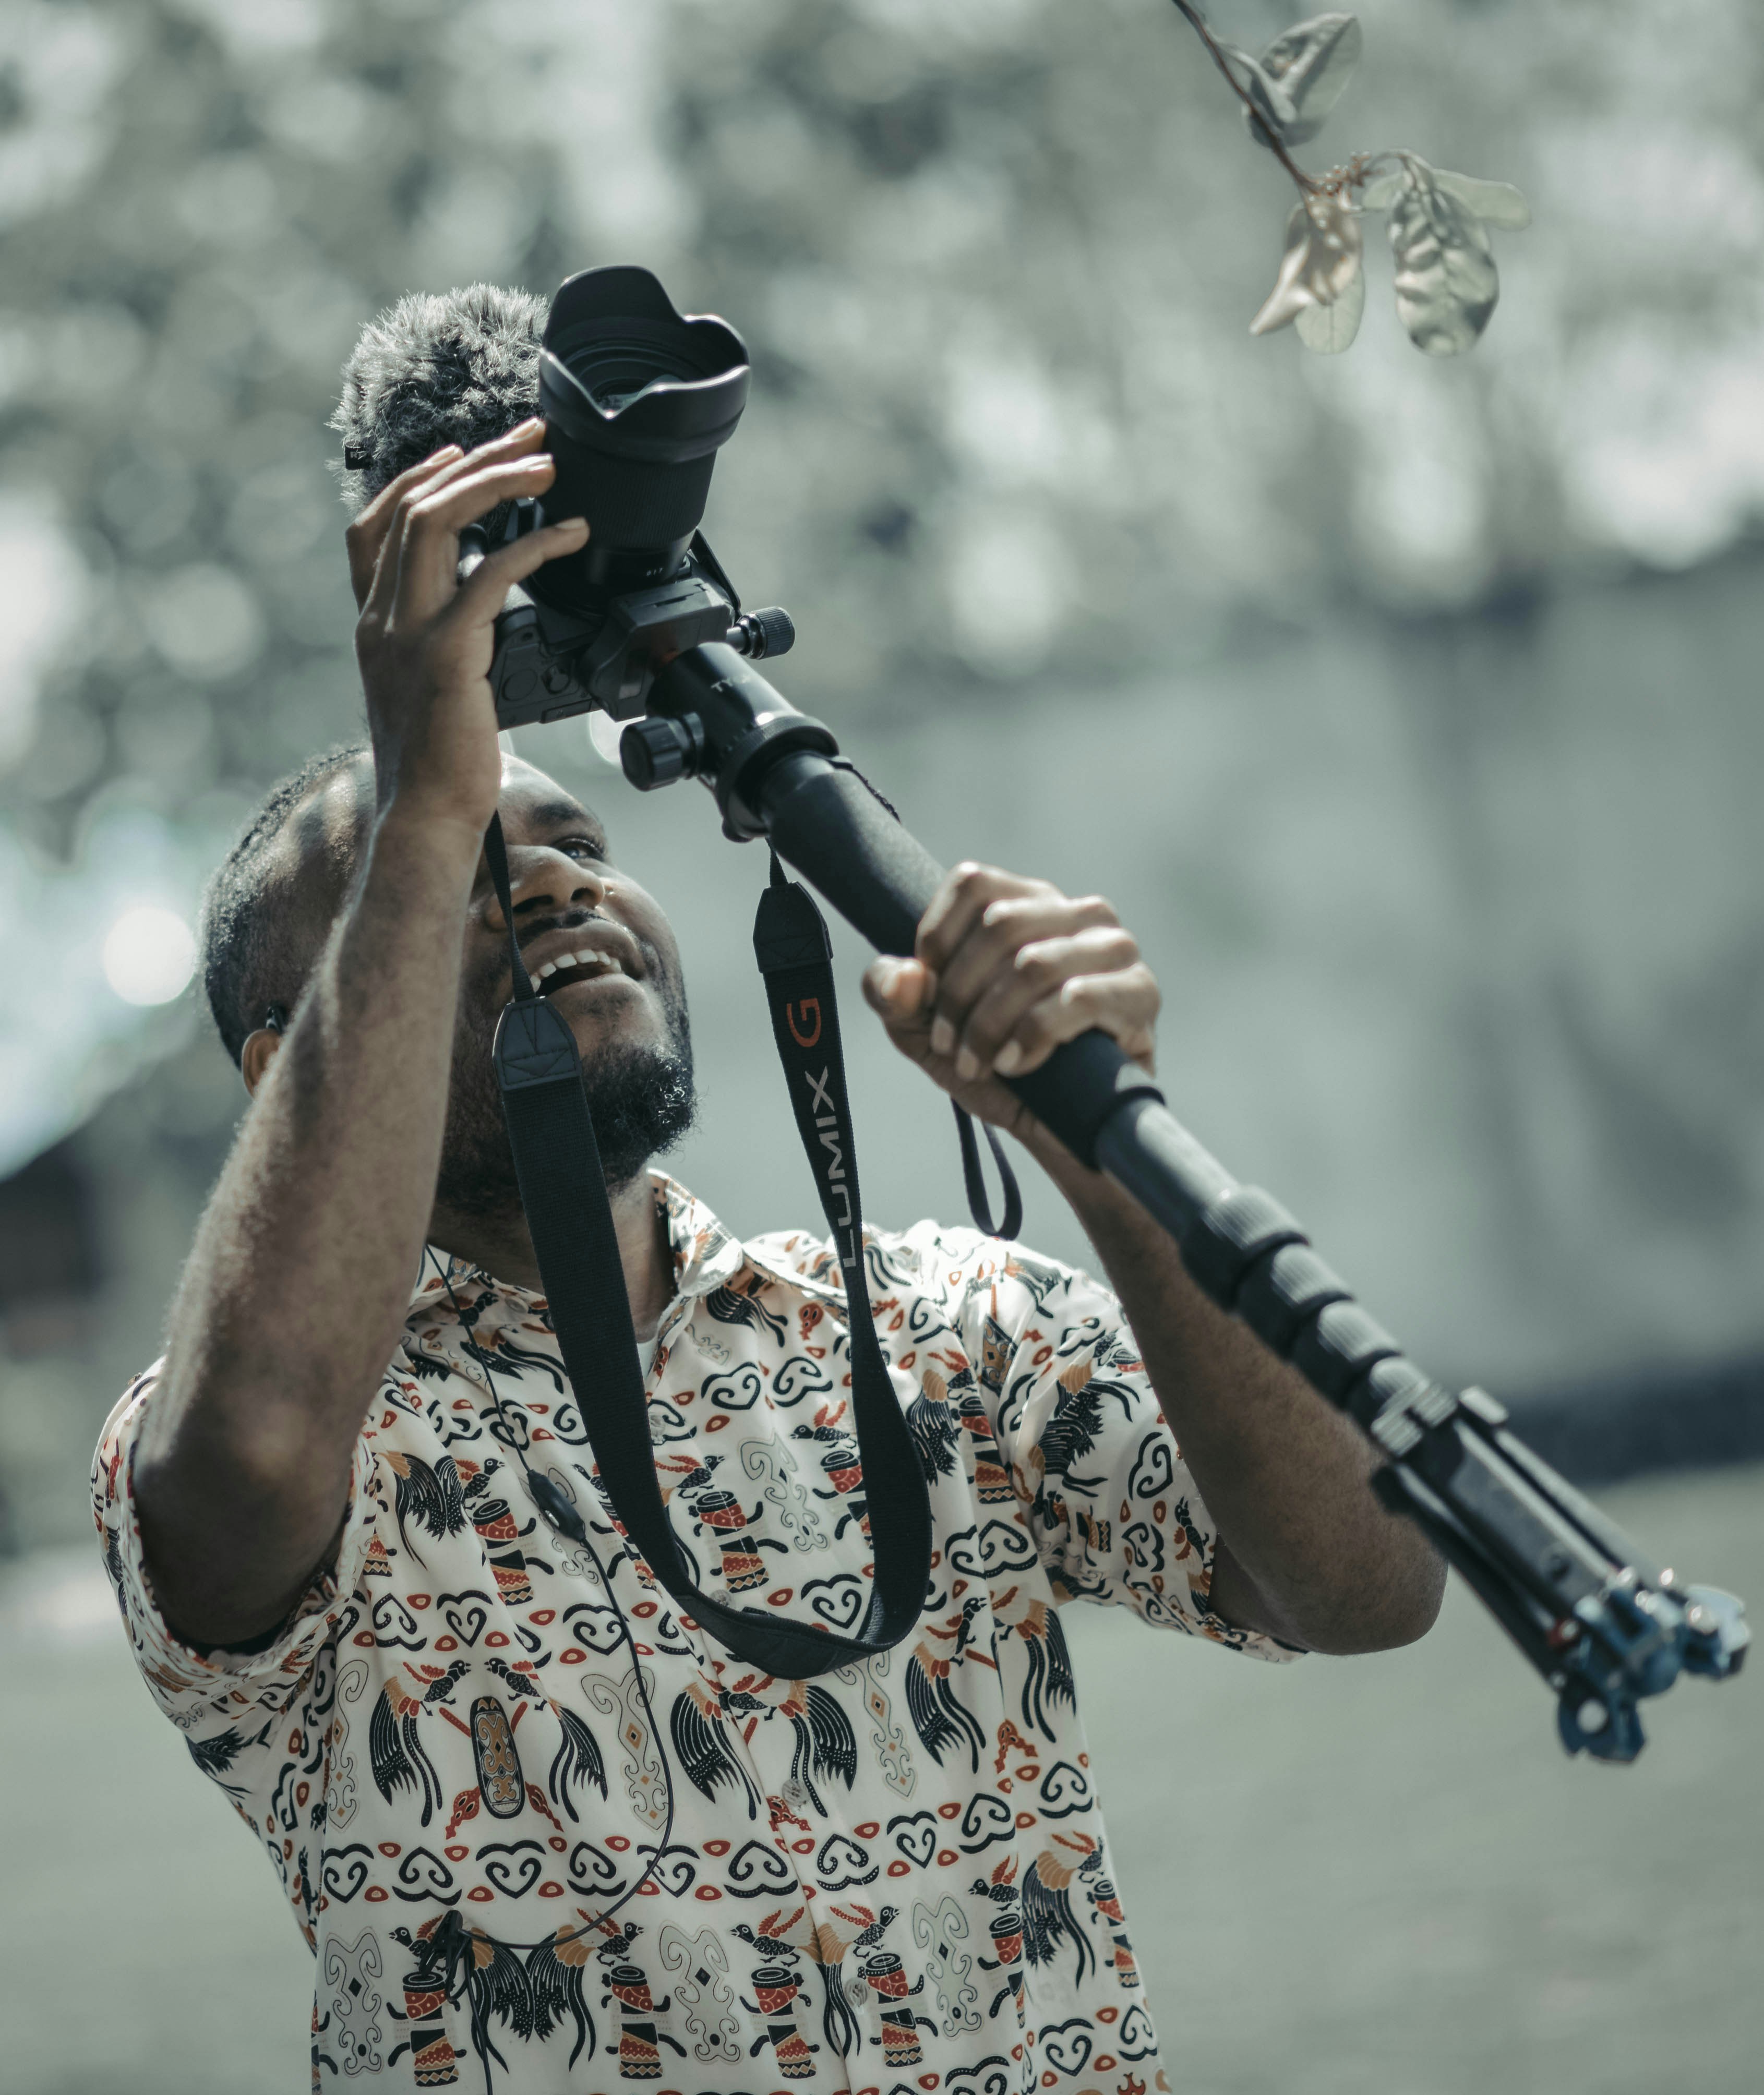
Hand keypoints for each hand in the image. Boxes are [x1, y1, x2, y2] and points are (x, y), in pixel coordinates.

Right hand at [346, 420, 588, 837]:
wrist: (425, 819)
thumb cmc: (438, 770)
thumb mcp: (428, 695)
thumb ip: (442, 649)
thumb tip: (478, 625)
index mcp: (373, 627)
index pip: (372, 529)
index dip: (411, 480)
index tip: (457, 453)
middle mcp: (381, 620)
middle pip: (411, 507)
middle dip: (472, 461)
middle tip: (528, 436)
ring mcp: (408, 633)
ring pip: (436, 521)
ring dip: (497, 482)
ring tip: (549, 466)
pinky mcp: (447, 653)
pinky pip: (488, 574)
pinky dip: (532, 544)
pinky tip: (569, 534)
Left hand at [862, 862, 1158, 1150]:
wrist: (1066, 1133)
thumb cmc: (998, 1070)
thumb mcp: (928, 1035)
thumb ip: (895, 997)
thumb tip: (903, 977)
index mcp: (1029, 903)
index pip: (972, 884)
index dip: (936, 941)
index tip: (929, 998)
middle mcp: (1079, 912)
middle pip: (998, 925)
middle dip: (959, 997)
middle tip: (949, 1048)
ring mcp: (1116, 949)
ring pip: (1032, 964)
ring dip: (989, 1025)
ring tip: (980, 1064)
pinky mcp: (1140, 993)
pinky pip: (1075, 999)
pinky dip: (1031, 1038)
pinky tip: (1019, 1066)